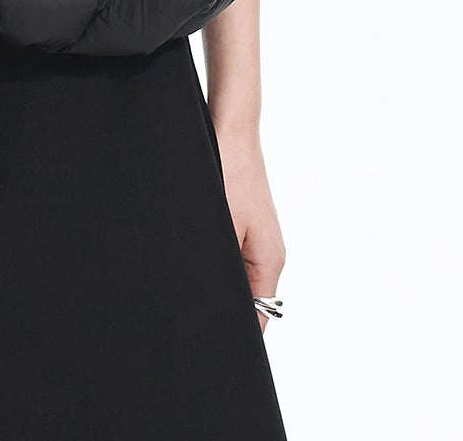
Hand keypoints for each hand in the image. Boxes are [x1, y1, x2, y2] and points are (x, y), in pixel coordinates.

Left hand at [213, 125, 285, 332]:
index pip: (260, 315)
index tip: (211, 336)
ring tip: (194, 265)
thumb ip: (224, 268)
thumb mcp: (222, 224)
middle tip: (193, 302)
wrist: (231, 128)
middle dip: (223, 303)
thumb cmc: (230, 169)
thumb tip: (216, 300)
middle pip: (249, 299)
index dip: (237, 331)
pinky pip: (231, 252)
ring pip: (238, 276)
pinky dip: (216, 255)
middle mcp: (268, 253)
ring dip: (217, 277)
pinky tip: (198, 243)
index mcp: (269, 260)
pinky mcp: (244, 222)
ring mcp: (257, 238)